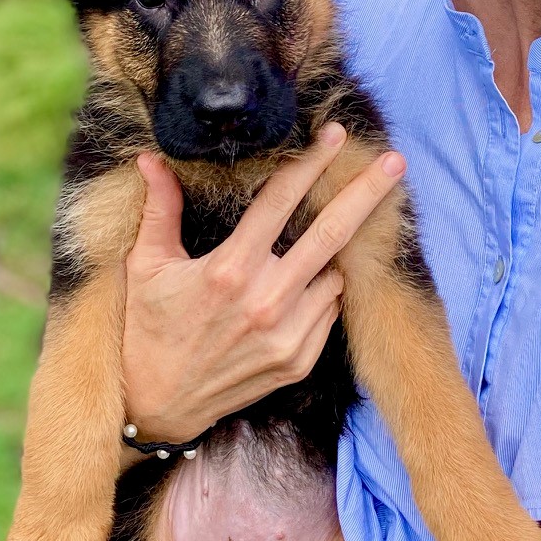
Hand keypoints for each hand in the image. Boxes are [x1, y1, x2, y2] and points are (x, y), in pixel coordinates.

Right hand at [122, 123, 406, 445]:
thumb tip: (150, 158)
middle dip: (367, 193)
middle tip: (394, 162)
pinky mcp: (299, 361)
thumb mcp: (146, 266)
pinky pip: (329, 311)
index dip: (310, 162)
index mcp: (229, 270)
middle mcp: (266, 301)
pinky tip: (308, 282)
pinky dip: (324, 290)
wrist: (157, 406)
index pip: (281, 201)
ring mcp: (288, 335)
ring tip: (334, 231)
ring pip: (335, 274)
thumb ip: (159, 209)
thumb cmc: (146, 329)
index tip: (334, 134)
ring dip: (337, 251)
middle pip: (332, 234)